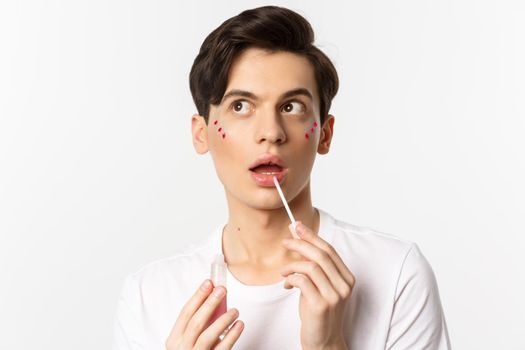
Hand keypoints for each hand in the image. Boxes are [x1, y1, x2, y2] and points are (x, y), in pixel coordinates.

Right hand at [165, 279, 243, 349]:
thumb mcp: (187, 339)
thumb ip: (197, 324)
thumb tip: (213, 299)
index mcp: (174, 339)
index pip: (185, 313)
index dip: (198, 296)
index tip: (209, 283)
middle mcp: (182, 348)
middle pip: (196, 322)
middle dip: (210, 304)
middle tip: (222, 290)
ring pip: (208, 336)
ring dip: (222, 320)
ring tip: (235, 310)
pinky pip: (222, 349)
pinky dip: (231, 336)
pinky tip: (239, 325)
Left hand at [280, 221, 354, 349]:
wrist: (323, 341)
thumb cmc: (317, 312)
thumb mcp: (318, 286)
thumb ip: (312, 265)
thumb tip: (298, 238)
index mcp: (346, 278)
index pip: (329, 250)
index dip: (312, 236)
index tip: (297, 226)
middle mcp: (344, 285)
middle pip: (320, 255)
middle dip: (300, 243)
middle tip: (286, 241)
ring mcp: (334, 295)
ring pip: (310, 266)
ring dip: (292, 265)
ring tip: (283, 272)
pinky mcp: (321, 305)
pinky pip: (302, 281)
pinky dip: (290, 279)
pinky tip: (287, 284)